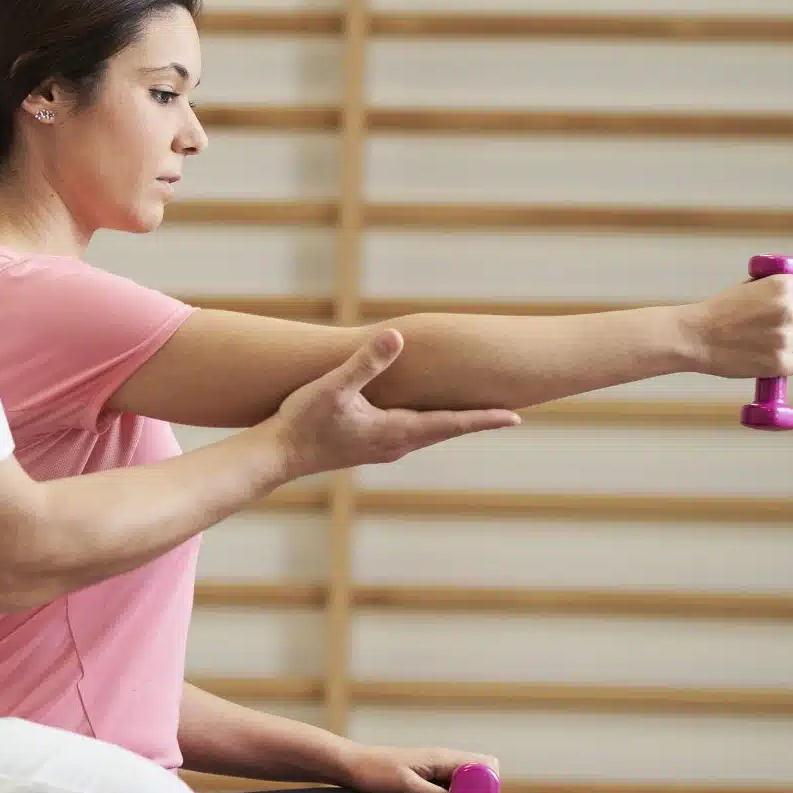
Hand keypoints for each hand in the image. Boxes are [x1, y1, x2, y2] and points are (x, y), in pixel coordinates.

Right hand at [274, 330, 518, 477]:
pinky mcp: (369, 446)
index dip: (484, 419)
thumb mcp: (335, 387)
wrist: (277, 456)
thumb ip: (367, 362)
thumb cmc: (303, 421)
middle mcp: (396, 444)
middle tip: (512, 413)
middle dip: (478, 420)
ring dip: (455, 423)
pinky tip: (430, 417)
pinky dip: (431, 424)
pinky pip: (412, 433)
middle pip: (447, 430)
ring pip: (430, 433)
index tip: (515, 417)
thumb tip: (397, 337)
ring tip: (479, 414)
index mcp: (396, 430)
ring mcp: (383, 448)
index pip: (451, 423)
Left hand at [335, 743, 500, 792]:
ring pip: (466, 782)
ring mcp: (436, 769)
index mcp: (444, 757)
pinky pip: (450, 788)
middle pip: (482, 774)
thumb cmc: (374, 772)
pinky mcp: (427, 778)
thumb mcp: (407, 788)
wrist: (350, 764)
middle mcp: (444, 760)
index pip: (488, 766)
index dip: (488, 788)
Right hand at [681, 272, 792, 379]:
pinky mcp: (780, 363)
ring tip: (766, 344)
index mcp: (783, 285)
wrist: (694, 337)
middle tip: (773, 328)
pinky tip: (771, 359)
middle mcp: (788, 309)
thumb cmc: (718, 312)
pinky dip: (790, 364)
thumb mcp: (749, 287)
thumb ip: (776, 289)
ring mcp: (785, 338)